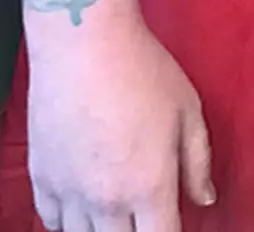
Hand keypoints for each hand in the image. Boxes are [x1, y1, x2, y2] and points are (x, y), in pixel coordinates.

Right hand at [27, 13, 213, 230]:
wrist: (86, 44)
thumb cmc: (142, 69)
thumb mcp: (188, 109)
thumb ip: (198, 161)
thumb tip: (206, 198)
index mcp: (150, 185)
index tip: (171, 222)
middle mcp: (108, 199)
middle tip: (143, 213)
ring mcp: (71, 192)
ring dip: (103, 228)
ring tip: (116, 210)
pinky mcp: (42, 178)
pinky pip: (52, 221)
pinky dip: (69, 220)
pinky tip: (83, 205)